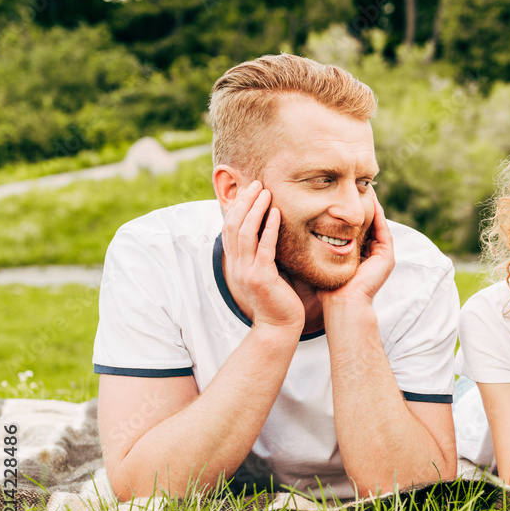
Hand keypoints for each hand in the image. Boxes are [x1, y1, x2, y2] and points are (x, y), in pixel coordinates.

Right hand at [221, 181, 303, 330]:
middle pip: (234, 225)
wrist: (279, 327)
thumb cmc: (278, 299)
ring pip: (245, 233)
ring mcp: (246, 272)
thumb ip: (264, 254)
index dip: (237, 207)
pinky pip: (264, 247)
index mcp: (235, 264)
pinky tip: (276, 212)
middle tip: (256, 183)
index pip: (230, 228)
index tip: (249, 190)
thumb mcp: (266, 273)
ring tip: (265, 191)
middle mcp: (236, 266)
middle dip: (244, 202)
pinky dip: (269, 228)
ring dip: (255, 209)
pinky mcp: (261, 278)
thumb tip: (272, 233)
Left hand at [319, 190, 394, 310]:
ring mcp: (382, 256)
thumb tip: (295, 230)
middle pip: (368, 223)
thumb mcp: (320, 260)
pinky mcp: (387, 256)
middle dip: (361, 205)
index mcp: (359, 256)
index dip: (348, 212)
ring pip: (377, 224)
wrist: (342, 304)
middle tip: (353, 185)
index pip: (355, 228)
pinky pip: (384, 230)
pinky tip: (370, 201)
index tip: (337, 195)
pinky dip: (378, 215)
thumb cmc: (327, 288)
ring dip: (371, 206)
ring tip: (363, 187)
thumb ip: (315, 246)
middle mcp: (373, 255)